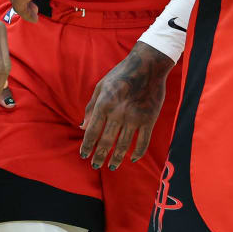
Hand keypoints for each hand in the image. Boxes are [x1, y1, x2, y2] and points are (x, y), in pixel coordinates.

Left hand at [80, 41, 173, 170]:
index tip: (83, 156)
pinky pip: (143, 141)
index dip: (87, 146)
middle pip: (107, 142)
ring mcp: (135, 117)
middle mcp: (118, 113)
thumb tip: (82, 127)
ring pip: (124, 145)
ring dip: (117, 159)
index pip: (92, 131)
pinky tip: (133, 158)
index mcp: (104, 104)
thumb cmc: (120, 74)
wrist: (148, 65)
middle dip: (99, 156)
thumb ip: (91, 107)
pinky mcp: (149, 119)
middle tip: (95, 165)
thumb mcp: (101, 86)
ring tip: (112, 166)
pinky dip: (138, 153)